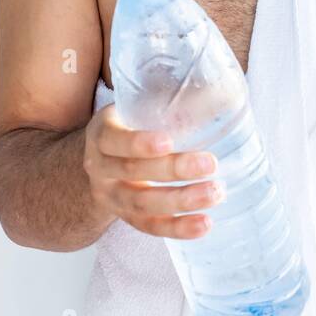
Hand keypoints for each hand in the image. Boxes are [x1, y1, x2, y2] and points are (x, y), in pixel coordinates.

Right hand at [83, 103, 224, 238]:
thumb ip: (162, 100)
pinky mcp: (126, 217)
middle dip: (173, 169)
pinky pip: (150, 226)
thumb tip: (217, 88)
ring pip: (142, 204)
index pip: (114, 140)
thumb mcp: (132, 108)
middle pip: (132, 172)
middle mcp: (100, 167)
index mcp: (101, 134)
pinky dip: (177, 228)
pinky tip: (204, 224)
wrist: (97, 162)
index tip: (168, 141)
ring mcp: (111, 196)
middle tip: (210, 163)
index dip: (139, 143)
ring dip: (181, 200)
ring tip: (215, 193)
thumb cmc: (128, 126)